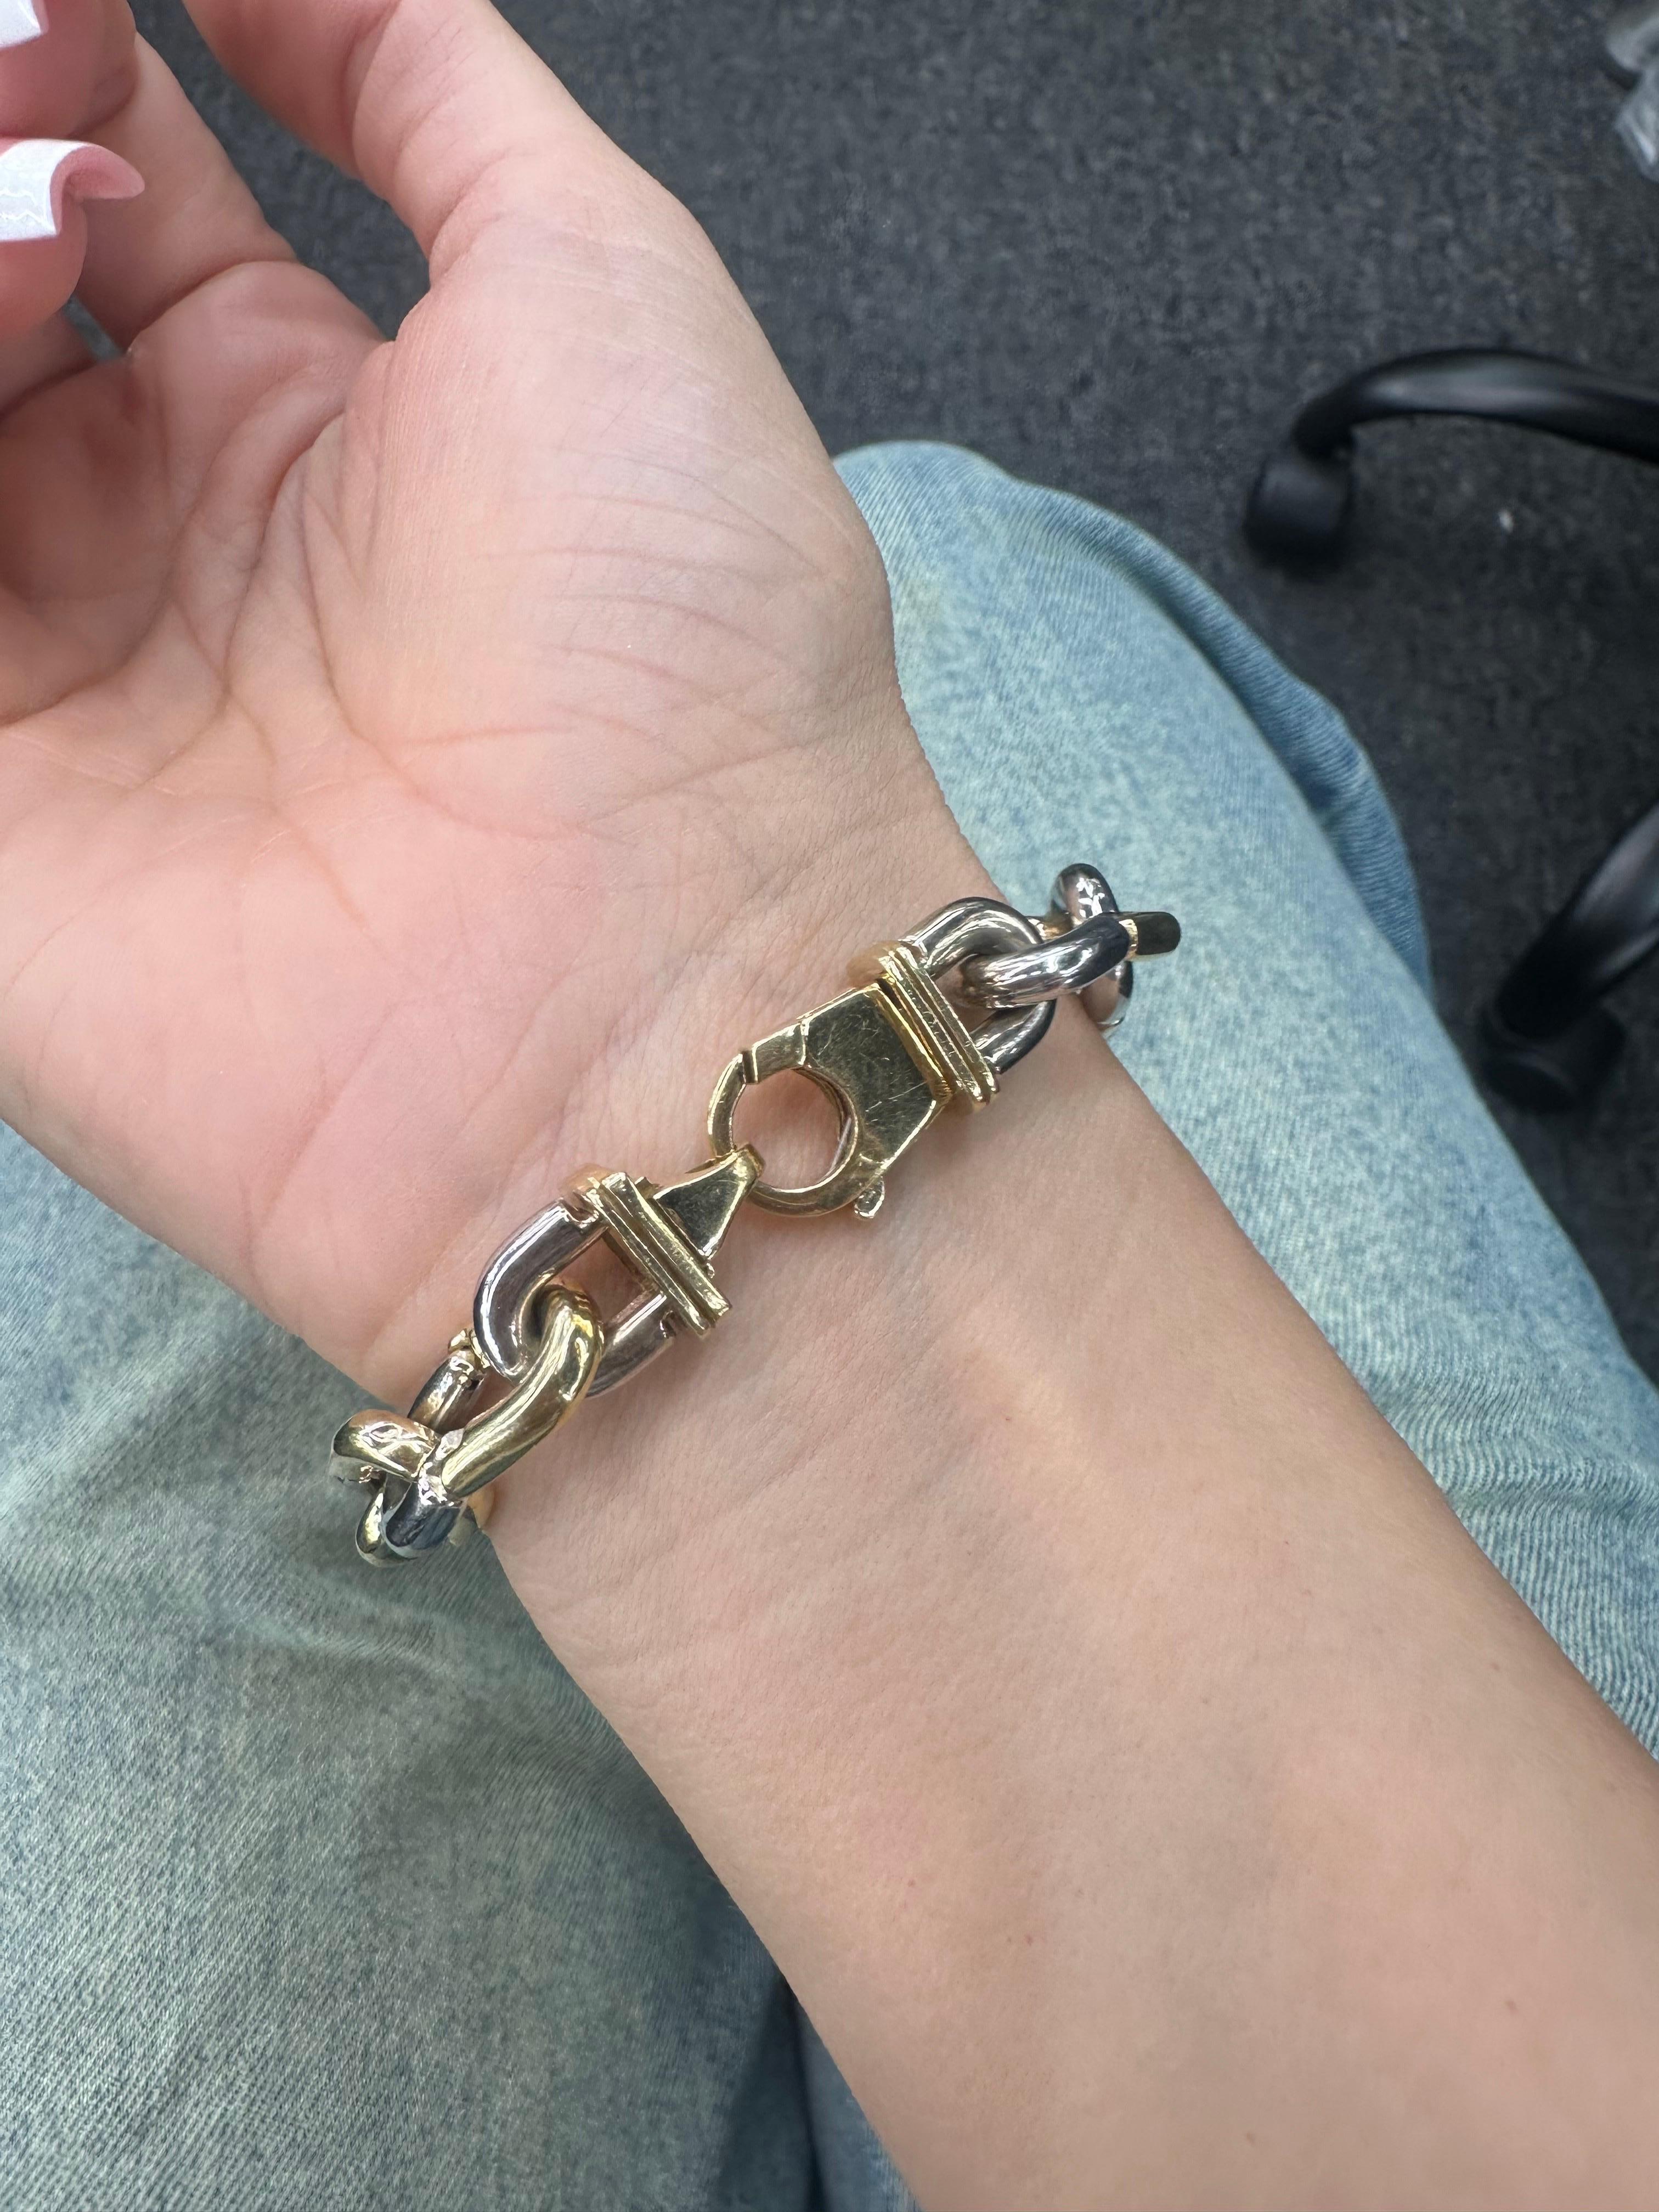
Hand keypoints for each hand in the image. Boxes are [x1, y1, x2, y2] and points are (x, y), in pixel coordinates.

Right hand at [0, 0, 964, 1390]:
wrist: (666, 991)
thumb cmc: (685, 645)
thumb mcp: (605, 282)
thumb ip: (427, 85)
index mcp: (297, 426)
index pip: (87, 198)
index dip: (54, 77)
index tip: (83, 24)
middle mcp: (150, 550)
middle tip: (47, 122)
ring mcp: (50, 698)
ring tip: (38, 257)